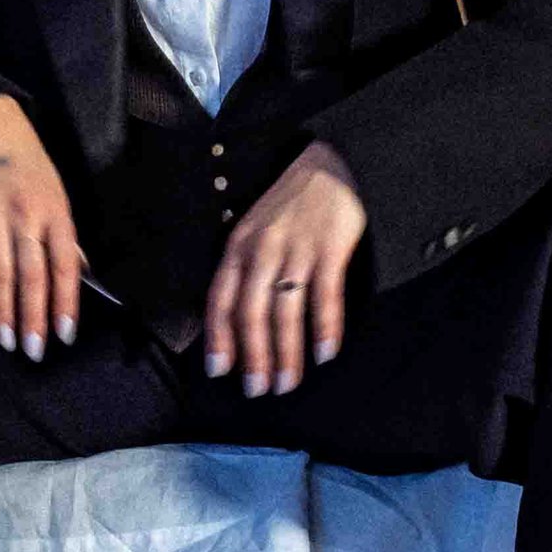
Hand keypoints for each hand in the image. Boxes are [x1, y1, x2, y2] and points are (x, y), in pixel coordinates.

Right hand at [0, 96, 79, 356]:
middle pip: (32, 275)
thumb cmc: (29, 166)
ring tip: (6, 340)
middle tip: (33, 351)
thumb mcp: (57, 194)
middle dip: (34, 317)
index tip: (64, 335)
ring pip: (0, 271)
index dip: (65, 303)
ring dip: (2, 310)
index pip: (65, 266)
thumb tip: (78, 272)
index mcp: (56, 213)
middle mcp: (27, 217)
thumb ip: (63, 235)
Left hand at [203, 140, 365, 395]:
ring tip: (287, 383)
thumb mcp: (255, 228)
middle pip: (251, 312)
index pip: (220, 298)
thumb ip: (245, 267)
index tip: (219, 371)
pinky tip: (326, 353)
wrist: (332, 161)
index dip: (219, 337)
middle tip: (257, 390)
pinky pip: (325, 296)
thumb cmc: (292, 202)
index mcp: (238, 245)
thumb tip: (237, 321)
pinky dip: (325, 328)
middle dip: (253, 356)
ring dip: (286, 353)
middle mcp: (262, 248)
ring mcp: (297, 248)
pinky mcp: (330, 247)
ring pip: (285, 310)